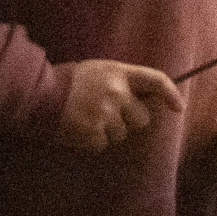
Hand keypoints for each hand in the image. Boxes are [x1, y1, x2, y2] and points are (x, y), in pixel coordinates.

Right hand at [57, 59, 182, 153]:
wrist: (38, 94)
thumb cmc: (67, 81)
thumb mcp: (98, 71)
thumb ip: (121, 83)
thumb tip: (143, 101)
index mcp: (120, 73)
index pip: (156, 81)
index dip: (171, 94)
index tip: (178, 108)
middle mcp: (118, 93)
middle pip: (142, 119)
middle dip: (129, 122)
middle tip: (106, 116)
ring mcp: (106, 113)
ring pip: (121, 135)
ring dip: (107, 132)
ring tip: (86, 120)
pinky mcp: (93, 132)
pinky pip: (102, 145)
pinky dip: (91, 142)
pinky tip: (77, 129)